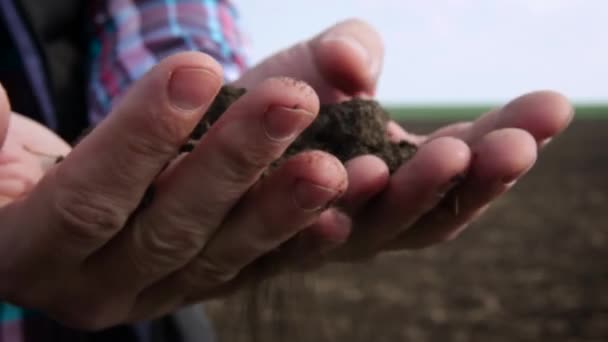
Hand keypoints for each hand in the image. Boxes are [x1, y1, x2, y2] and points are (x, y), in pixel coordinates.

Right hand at [0, 53, 347, 328]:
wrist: (50, 202)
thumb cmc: (17, 166)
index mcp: (34, 253)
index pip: (90, 199)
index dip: (141, 138)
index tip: (197, 70)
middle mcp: (98, 287)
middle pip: (170, 228)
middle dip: (233, 163)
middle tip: (292, 102)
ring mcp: (157, 292)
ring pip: (223, 255)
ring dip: (282, 207)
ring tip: (336, 164)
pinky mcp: (200, 287)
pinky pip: (252, 271)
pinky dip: (297, 244)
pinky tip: (341, 215)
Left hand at [233, 19, 573, 263]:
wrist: (213, 129)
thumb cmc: (284, 96)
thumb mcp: (323, 62)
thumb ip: (352, 50)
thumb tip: (351, 66)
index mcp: (405, 169)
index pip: (467, 158)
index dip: (509, 135)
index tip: (550, 107)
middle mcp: (378, 210)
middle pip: (440, 204)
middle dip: (481, 172)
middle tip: (516, 144)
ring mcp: (335, 233)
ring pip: (385, 226)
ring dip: (417, 194)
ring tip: (450, 155)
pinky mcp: (281, 246)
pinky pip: (305, 245)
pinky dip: (327, 228)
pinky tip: (340, 211)